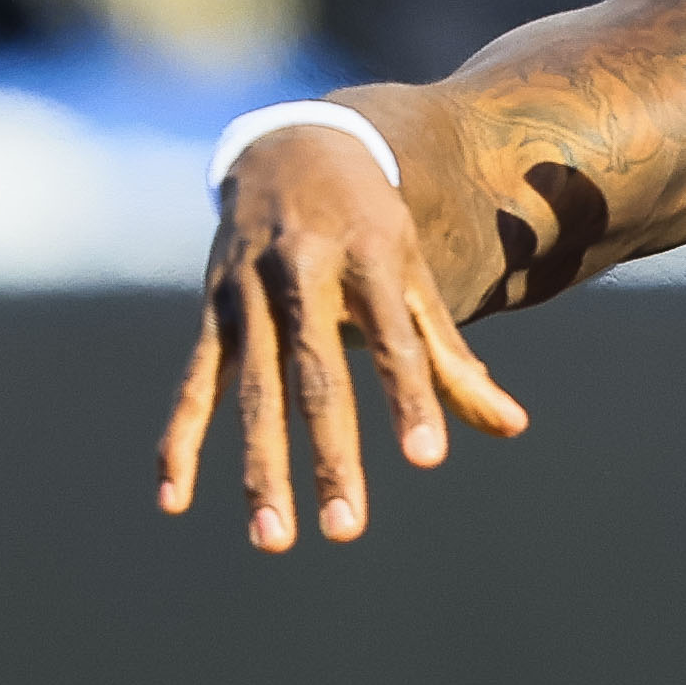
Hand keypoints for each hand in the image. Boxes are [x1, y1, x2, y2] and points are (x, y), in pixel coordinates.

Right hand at [160, 120, 527, 550]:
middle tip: (346, 529)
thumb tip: (513, 429)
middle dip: (329, 454)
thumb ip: (451, 357)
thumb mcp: (414, 273)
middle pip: (315, 375)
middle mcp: (303, 271)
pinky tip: (173, 501)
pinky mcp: (213, 310)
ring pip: (253, 390)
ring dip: (259, 467)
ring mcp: (249, 292)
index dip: (410, 396)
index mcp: (367, 255)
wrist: (290, 145)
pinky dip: (179, 441)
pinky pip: (195, 383)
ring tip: (274, 539)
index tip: (426, 459)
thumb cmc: (370, 224)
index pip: (393, 336)